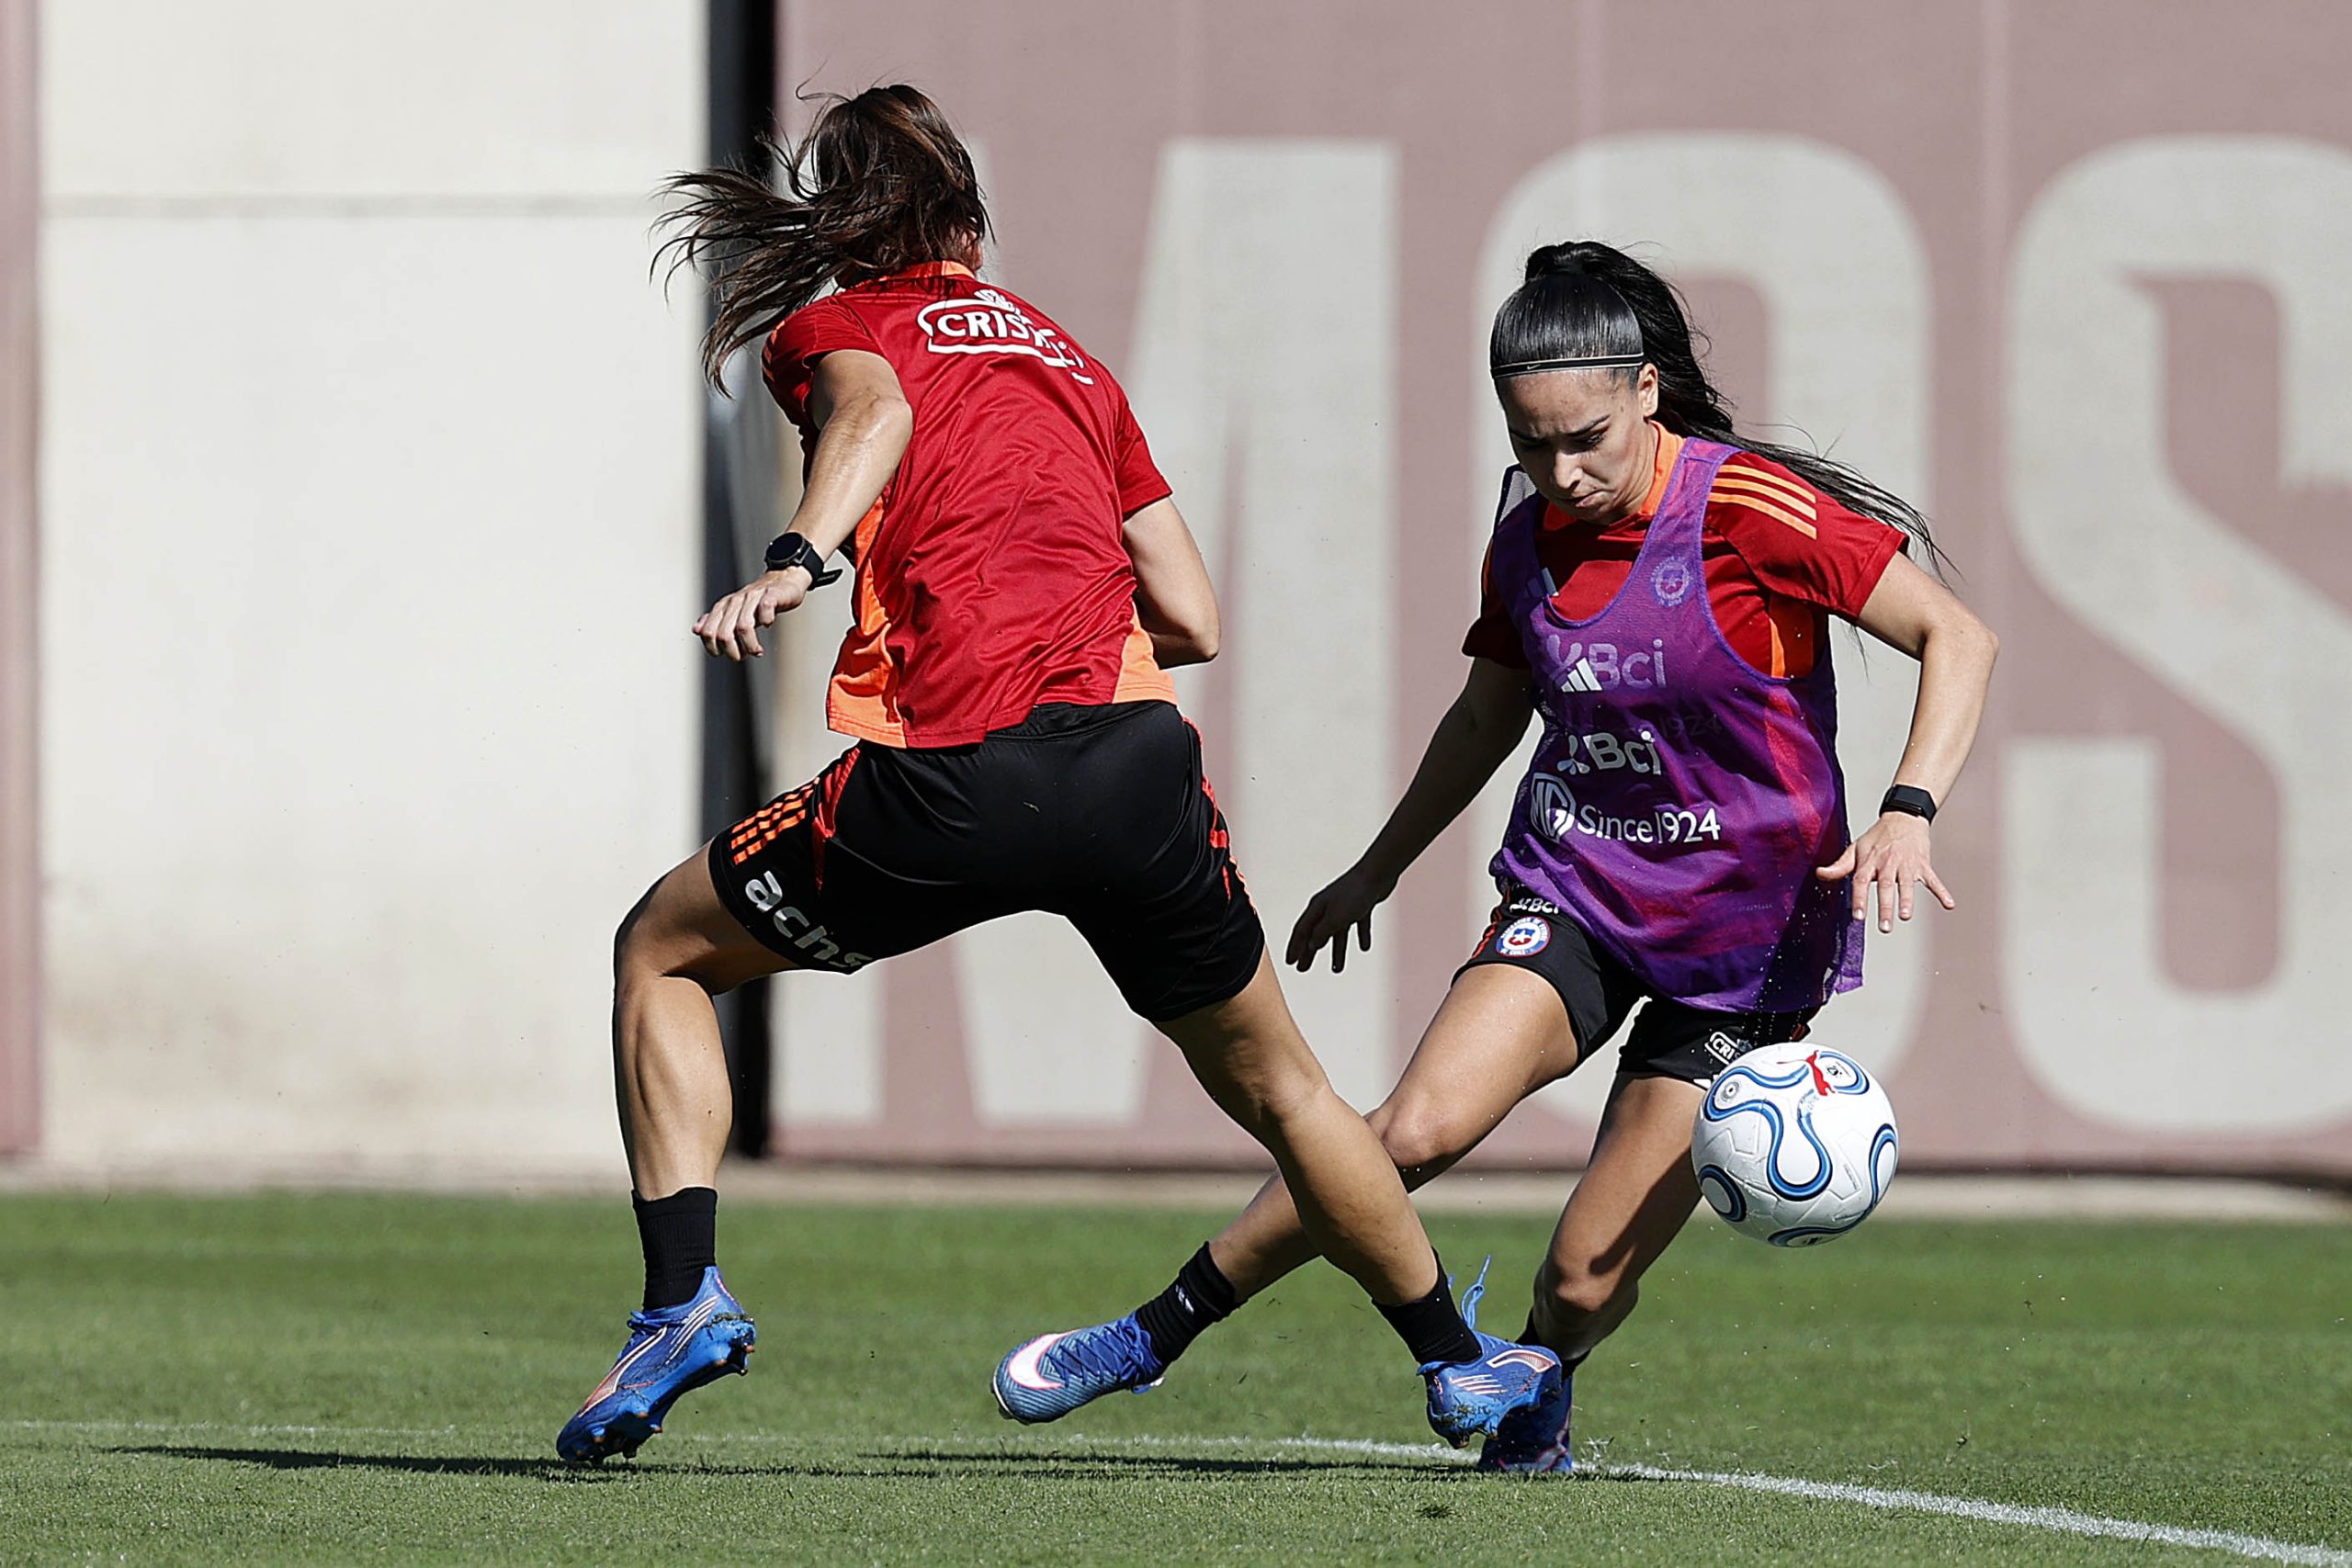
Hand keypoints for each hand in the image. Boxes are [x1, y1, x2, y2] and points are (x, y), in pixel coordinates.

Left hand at [693, 568, 809, 660]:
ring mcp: (753, 597)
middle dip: (733, 652)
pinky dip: (766, 620)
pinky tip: (769, 625)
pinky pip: (765, 608)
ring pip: (744, 626)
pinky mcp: (771, 594)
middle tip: (744, 656)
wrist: (783, 580)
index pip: (708, 632)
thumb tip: (696, 630)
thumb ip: (714, 621)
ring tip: (757, 651)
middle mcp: (735, 602)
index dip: (715, 649)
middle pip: (724, 634)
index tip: (729, 654)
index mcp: (723, 607)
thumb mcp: (733, 611)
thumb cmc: (758, 601)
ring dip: (750, 645)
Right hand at [1285, 862, 1397, 973]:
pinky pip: (1359, 924)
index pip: (1302, 931)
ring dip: (1337, 951)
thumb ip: (1322, 933)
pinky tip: (1364, 947)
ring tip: (1337, 969)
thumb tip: (1312, 946)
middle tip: (1303, 969)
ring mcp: (1346, 906)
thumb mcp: (1335, 919)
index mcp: (1317, 908)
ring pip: (1338, 933)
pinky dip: (1360, 936)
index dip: (1295, 948)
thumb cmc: (1354, 893)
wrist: (1378, 873)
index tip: (1290, 963)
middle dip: (1310, 952)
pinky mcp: (1362, 905)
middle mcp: (1329, 907)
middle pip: (1316, 934)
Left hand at [1816, 812, 1954, 933]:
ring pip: (1907, 884)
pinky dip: (1942, 892)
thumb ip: (1839, 866)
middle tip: (1884, 927)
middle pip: (1885, 886)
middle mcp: (1888, 863)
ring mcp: (1907, 864)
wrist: (1904, 817)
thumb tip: (1820, 874)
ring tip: (1905, 916)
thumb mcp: (1855, 848)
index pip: (1861, 881)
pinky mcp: (1923, 864)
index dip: (1859, 899)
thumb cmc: (1878, 837)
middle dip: (1885, 907)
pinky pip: (1933, 879)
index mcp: (1869, 862)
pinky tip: (1948, 904)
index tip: (1859, 917)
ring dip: (1907, 900)